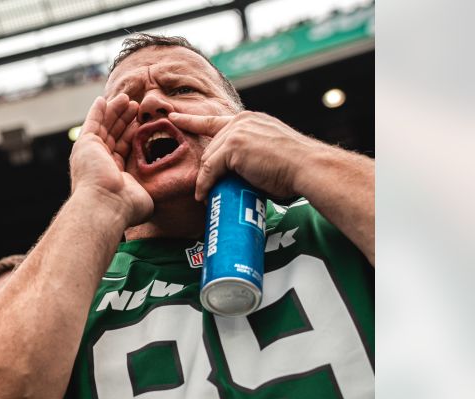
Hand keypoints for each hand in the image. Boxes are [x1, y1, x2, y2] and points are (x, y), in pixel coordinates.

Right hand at [69, 93, 152, 227]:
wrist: (105, 206)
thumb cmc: (124, 208)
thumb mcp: (142, 196)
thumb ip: (146, 191)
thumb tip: (153, 199)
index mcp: (110, 174)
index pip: (121, 149)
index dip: (130, 135)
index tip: (139, 124)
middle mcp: (98, 162)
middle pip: (113, 135)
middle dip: (123, 120)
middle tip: (134, 106)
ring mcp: (91, 153)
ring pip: (104, 126)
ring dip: (114, 112)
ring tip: (127, 98)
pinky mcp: (86, 144)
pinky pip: (92, 123)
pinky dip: (97, 111)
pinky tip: (103, 99)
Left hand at [168, 110, 323, 201]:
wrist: (309, 168)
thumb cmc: (295, 170)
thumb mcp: (269, 154)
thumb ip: (248, 156)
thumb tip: (232, 177)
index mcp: (250, 120)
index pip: (214, 121)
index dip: (191, 120)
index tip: (174, 117)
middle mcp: (242, 121)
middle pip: (210, 149)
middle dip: (208, 171)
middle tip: (210, 190)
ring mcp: (236, 132)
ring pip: (209, 160)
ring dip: (207, 180)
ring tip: (210, 196)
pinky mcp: (233, 146)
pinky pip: (210, 170)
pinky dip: (205, 185)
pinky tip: (204, 196)